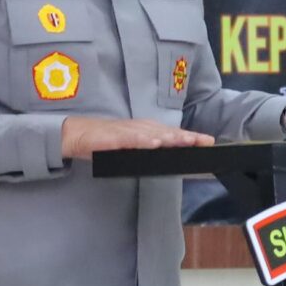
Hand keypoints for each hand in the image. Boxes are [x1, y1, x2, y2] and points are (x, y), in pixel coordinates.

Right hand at [61, 116, 215, 158]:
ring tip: (187, 141)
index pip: (172, 134)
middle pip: (167, 132)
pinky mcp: (113, 137)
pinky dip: (143, 140)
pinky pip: (130, 139)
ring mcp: (127, 131)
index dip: (191, 137)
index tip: (209, 141)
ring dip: (171, 137)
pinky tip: (155, 144)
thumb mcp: (132, 147)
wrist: (76, 135)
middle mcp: (140, 128)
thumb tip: (169, 158)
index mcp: (146, 131)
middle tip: (205, 141)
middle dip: (187, 136)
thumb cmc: (106, 142)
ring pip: (153, 134)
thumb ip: (149, 151)